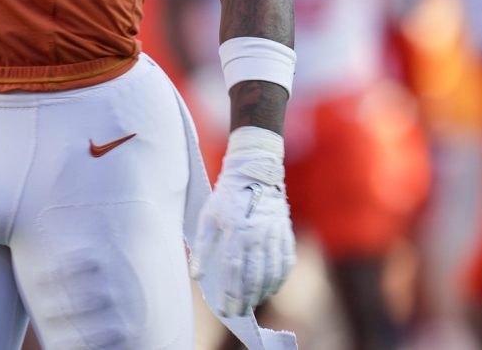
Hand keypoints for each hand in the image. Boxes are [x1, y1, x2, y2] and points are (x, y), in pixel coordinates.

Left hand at [192, 127, 295, 315]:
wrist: (256, 169)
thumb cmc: (228, 194)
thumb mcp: (208, 216)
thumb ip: (203, 248)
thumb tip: (196, 275)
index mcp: (237, 229)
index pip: (233, 268)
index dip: (230, 292)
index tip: (226, 309)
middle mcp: (258, 233)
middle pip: (253, 274)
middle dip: (245, 297)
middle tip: (239, 312)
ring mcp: (274, 232)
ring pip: (271, 270)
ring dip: (262, 291)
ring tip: (253, 303)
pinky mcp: (285, 231)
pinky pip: (286, 260)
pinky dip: (280, 278)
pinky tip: (272, 288)